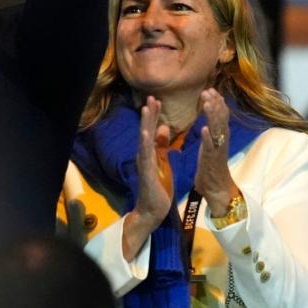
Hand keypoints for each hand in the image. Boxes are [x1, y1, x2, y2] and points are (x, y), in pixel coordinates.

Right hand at [122, 96, 172, 260]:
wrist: (152, 210)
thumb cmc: (157, 187)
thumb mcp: (162, 162)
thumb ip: (161, 146)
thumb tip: (162, 127)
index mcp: (150, 153)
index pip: (152, 130)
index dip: (154, 115)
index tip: (157, 100)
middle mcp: (144, 155)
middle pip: (146, 131)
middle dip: (149, 114)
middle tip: (151, 97)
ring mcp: (144, 163)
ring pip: (144, 140)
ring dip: (145, 124)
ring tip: (146, 108)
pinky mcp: (147, 173)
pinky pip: (146, 156)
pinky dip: (146, 143)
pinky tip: (146, 133)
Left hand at [194, 89, 239, 216]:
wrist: (218, 191)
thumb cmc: (211, 170)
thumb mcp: (210, 148)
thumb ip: (210, 135)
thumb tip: (209, 122)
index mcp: (219, 138)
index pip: (220, 116)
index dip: (216, 102)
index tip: (210, 90)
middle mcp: (221, 141)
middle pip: (220, 119)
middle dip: (215, 104)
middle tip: (208, 90)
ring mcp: (217, 150)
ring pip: (217, 130)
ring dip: (212, 116)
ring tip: (207, 103)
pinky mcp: (212, 161)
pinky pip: (210, 147)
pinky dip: (207, 138)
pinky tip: (204, 128)